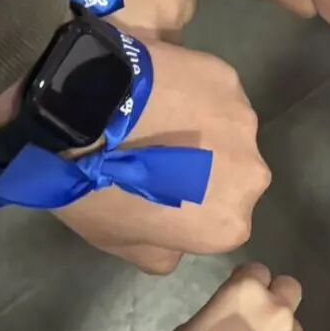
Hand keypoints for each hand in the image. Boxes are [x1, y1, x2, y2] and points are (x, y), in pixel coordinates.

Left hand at [54, 38, 271, 268]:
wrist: (79, 115)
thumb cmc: (98, 189)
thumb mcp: (118, 242)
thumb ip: (161, 251)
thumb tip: (175, 243)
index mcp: (229, 224)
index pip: (222, 223)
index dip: (192, 208)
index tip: (160, 193)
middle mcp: (250, 176)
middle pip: (234, 175)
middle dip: (208, 168)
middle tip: (159, 154)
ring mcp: (242, 122)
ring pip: (228, 130)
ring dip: (203, 128)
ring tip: (157, 117)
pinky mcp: (226, 78)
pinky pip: (214, 90)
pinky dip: (193, 91)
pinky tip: (160, 88)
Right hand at [108, 262, 305, 330]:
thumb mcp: (195, 323)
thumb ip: (226, 308)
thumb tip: (238, 313)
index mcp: (247, 292)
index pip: (258, 270)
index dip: (246, 284)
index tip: (237, 300)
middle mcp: (278, 312)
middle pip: (290, 290)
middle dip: (275, 300)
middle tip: (255, 321)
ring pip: (293, 328)